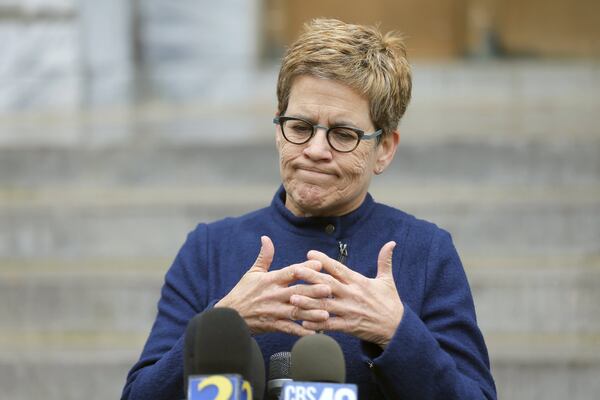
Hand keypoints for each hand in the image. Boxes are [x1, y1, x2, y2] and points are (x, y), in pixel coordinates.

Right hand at [215, 236, 330, 335]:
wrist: (229, 315)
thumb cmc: (242, 292)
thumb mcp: (252, 272)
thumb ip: (264, 256)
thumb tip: (266, 238)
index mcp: (270, 280)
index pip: (289, 272)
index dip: (304, 267)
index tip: (320, 263)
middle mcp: (273, 295)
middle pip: (296, 292)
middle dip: (313, 291)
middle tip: (329, 289)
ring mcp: (274, 311)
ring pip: (295, 312)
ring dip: (311, 313)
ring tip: (326, 314)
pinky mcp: (272, 325)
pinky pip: (288, 329)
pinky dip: (300, 332)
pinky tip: (313, 333)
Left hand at [290, 241, 402, 347]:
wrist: (397, 328)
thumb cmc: (390, 302)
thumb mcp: (387, 280)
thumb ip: (384, 260)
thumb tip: (391, 242)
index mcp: (359, 282)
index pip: (339, 268)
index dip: (324, 260)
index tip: (310, 253)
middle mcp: (352, 295)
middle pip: (328, 284)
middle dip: (311, 277)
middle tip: (295, 270)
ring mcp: (349, 312)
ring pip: (325, 305)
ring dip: (308, 301)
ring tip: (293, 297)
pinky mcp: (349, 327)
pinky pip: (330, 325)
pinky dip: (317, 324)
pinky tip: (303, 322)